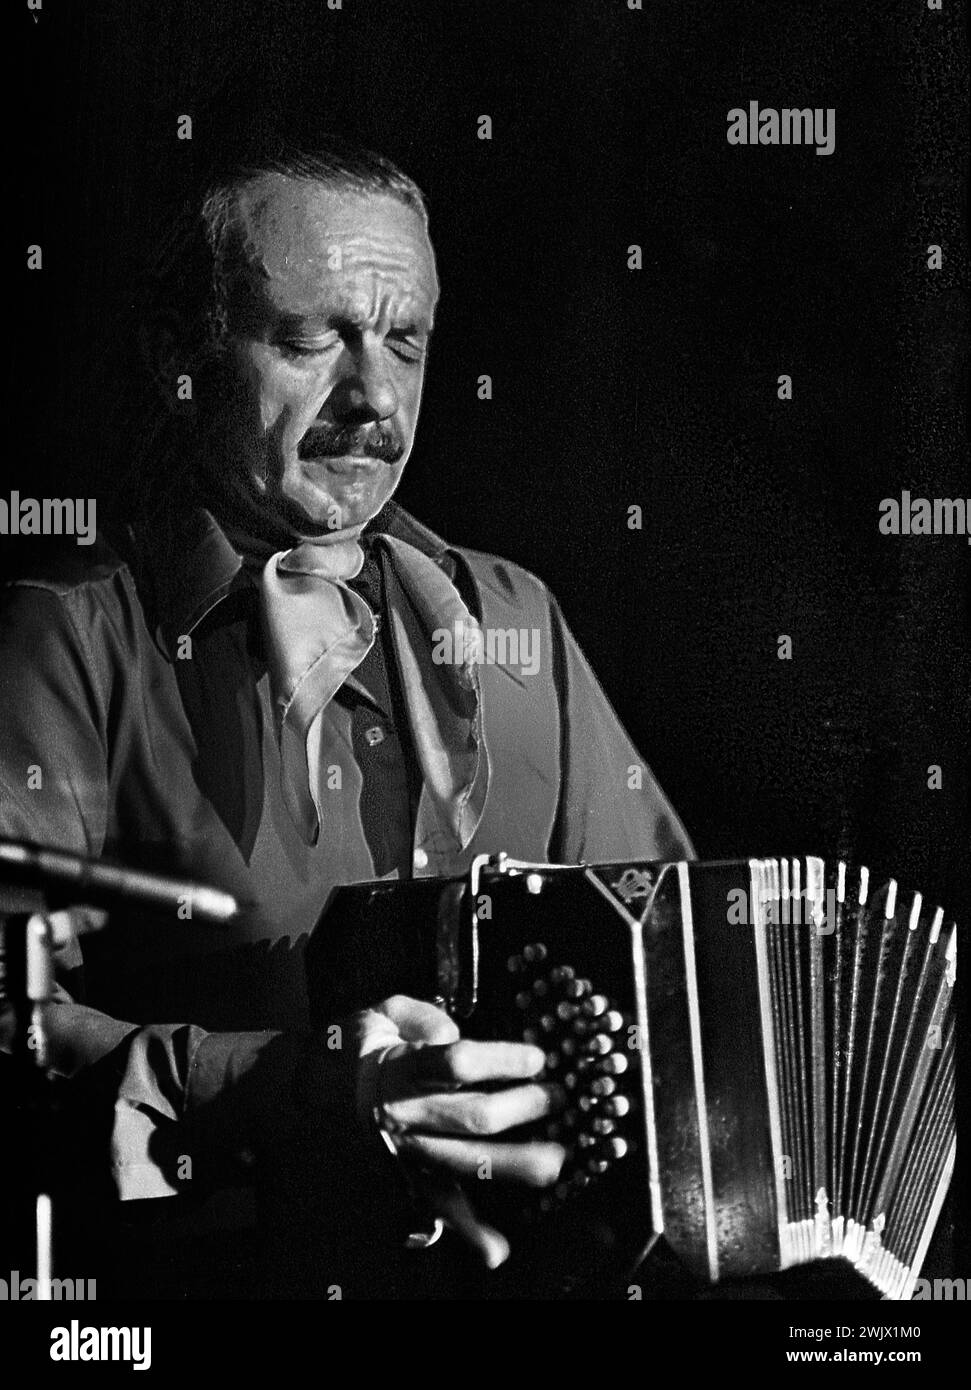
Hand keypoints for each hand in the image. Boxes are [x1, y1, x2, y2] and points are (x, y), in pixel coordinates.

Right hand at [351, 995, 565, 1266]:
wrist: (297, 1093)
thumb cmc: (348, 1049)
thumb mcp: (380, 1013)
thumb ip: (421, 1016)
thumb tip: (454, 1033)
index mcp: (399, 1070)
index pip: (458, 1062)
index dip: (503, 1059)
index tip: (537, 1057)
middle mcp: (406, 1115)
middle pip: (474, 1116)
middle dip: (524, 1106)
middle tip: (558, 1097)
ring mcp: (406, 1152)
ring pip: (465, 1164)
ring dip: (516, 1164)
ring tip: (557, 1160)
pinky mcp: (403, 1177)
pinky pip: (436, 1208)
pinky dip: (469, 1233)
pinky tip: (498, 1250)